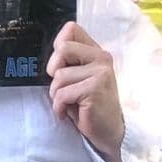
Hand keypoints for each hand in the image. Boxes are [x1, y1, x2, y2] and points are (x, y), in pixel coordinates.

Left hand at [48, 21, 124, 161]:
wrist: (107, 132)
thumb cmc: (88, 106)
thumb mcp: (78, 78)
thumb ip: (69, 60)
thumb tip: (54, 48)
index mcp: (96, 52)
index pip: (71, 29)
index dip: (58, 46)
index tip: (61, 66)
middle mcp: (101, 58)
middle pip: (62, 49)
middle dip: (54, 72)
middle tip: (63, 88)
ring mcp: (100, 73)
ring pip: (59, 76)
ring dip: (57, 95)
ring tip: (69, 103)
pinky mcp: (95, 89)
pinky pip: (62, 94)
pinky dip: (59, 107)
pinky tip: (69, 113)